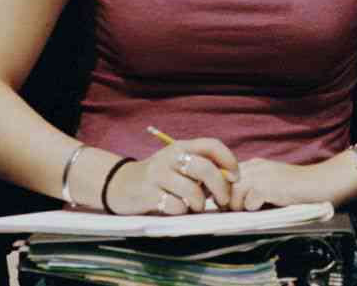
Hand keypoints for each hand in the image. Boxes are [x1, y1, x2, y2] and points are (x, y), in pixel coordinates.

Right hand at [111, 137, 238, 214]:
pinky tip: (178, 209)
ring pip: (192, 190)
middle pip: (205, 168)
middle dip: (220, 187)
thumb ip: (201, 168)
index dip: (229, 160)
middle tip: (223, 200)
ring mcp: (158, 175)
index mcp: (182, 146)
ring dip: (200, 204)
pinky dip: (182, 211)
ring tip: (196, 207)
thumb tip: (228, 180)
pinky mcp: (148, 194)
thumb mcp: (178, 165)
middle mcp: (170, 157)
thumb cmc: (160, 177)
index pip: (212, 145)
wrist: (121, 184)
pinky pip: (176, 206)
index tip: (236, 177)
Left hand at [230, 157, 347, 211]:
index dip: (224, 193)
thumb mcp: (269, 184)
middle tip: (243, 210)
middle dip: (228, 201)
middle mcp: (256, 166)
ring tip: (254, 209)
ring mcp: (262, 174)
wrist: (321, 184)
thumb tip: (225, 203)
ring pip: (233, 193)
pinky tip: (266, 206)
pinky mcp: (270, 186)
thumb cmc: (297, 189)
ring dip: (240, 206)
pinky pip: (249, 201)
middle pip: (224, 185)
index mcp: (254, 165)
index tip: (230, 204)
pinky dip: (254, 208)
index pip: (223, 177)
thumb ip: (249, 188)